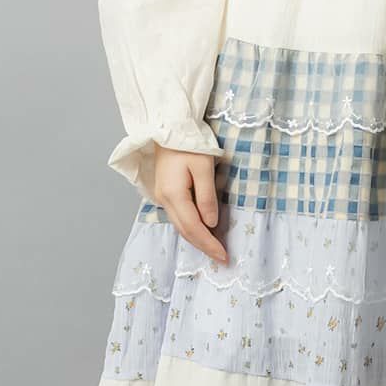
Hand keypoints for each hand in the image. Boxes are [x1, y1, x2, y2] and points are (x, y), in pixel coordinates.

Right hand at [153, 145, 228, 264]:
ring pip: (180, 225)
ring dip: (197, 239)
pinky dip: (191, 227)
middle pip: (185, 231)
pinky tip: (202, 230)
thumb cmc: (189, 143)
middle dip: (203, 246)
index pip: (193, 227)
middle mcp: (164, 199)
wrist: (169, 127)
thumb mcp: (204, 167)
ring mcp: (162, 196)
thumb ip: (207, 197)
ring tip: (214, 249)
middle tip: (221, 258)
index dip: (208, 244)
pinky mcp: (165, 192)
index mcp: (173, 194)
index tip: (224, 256)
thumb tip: (211, 223)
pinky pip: (179, 216)